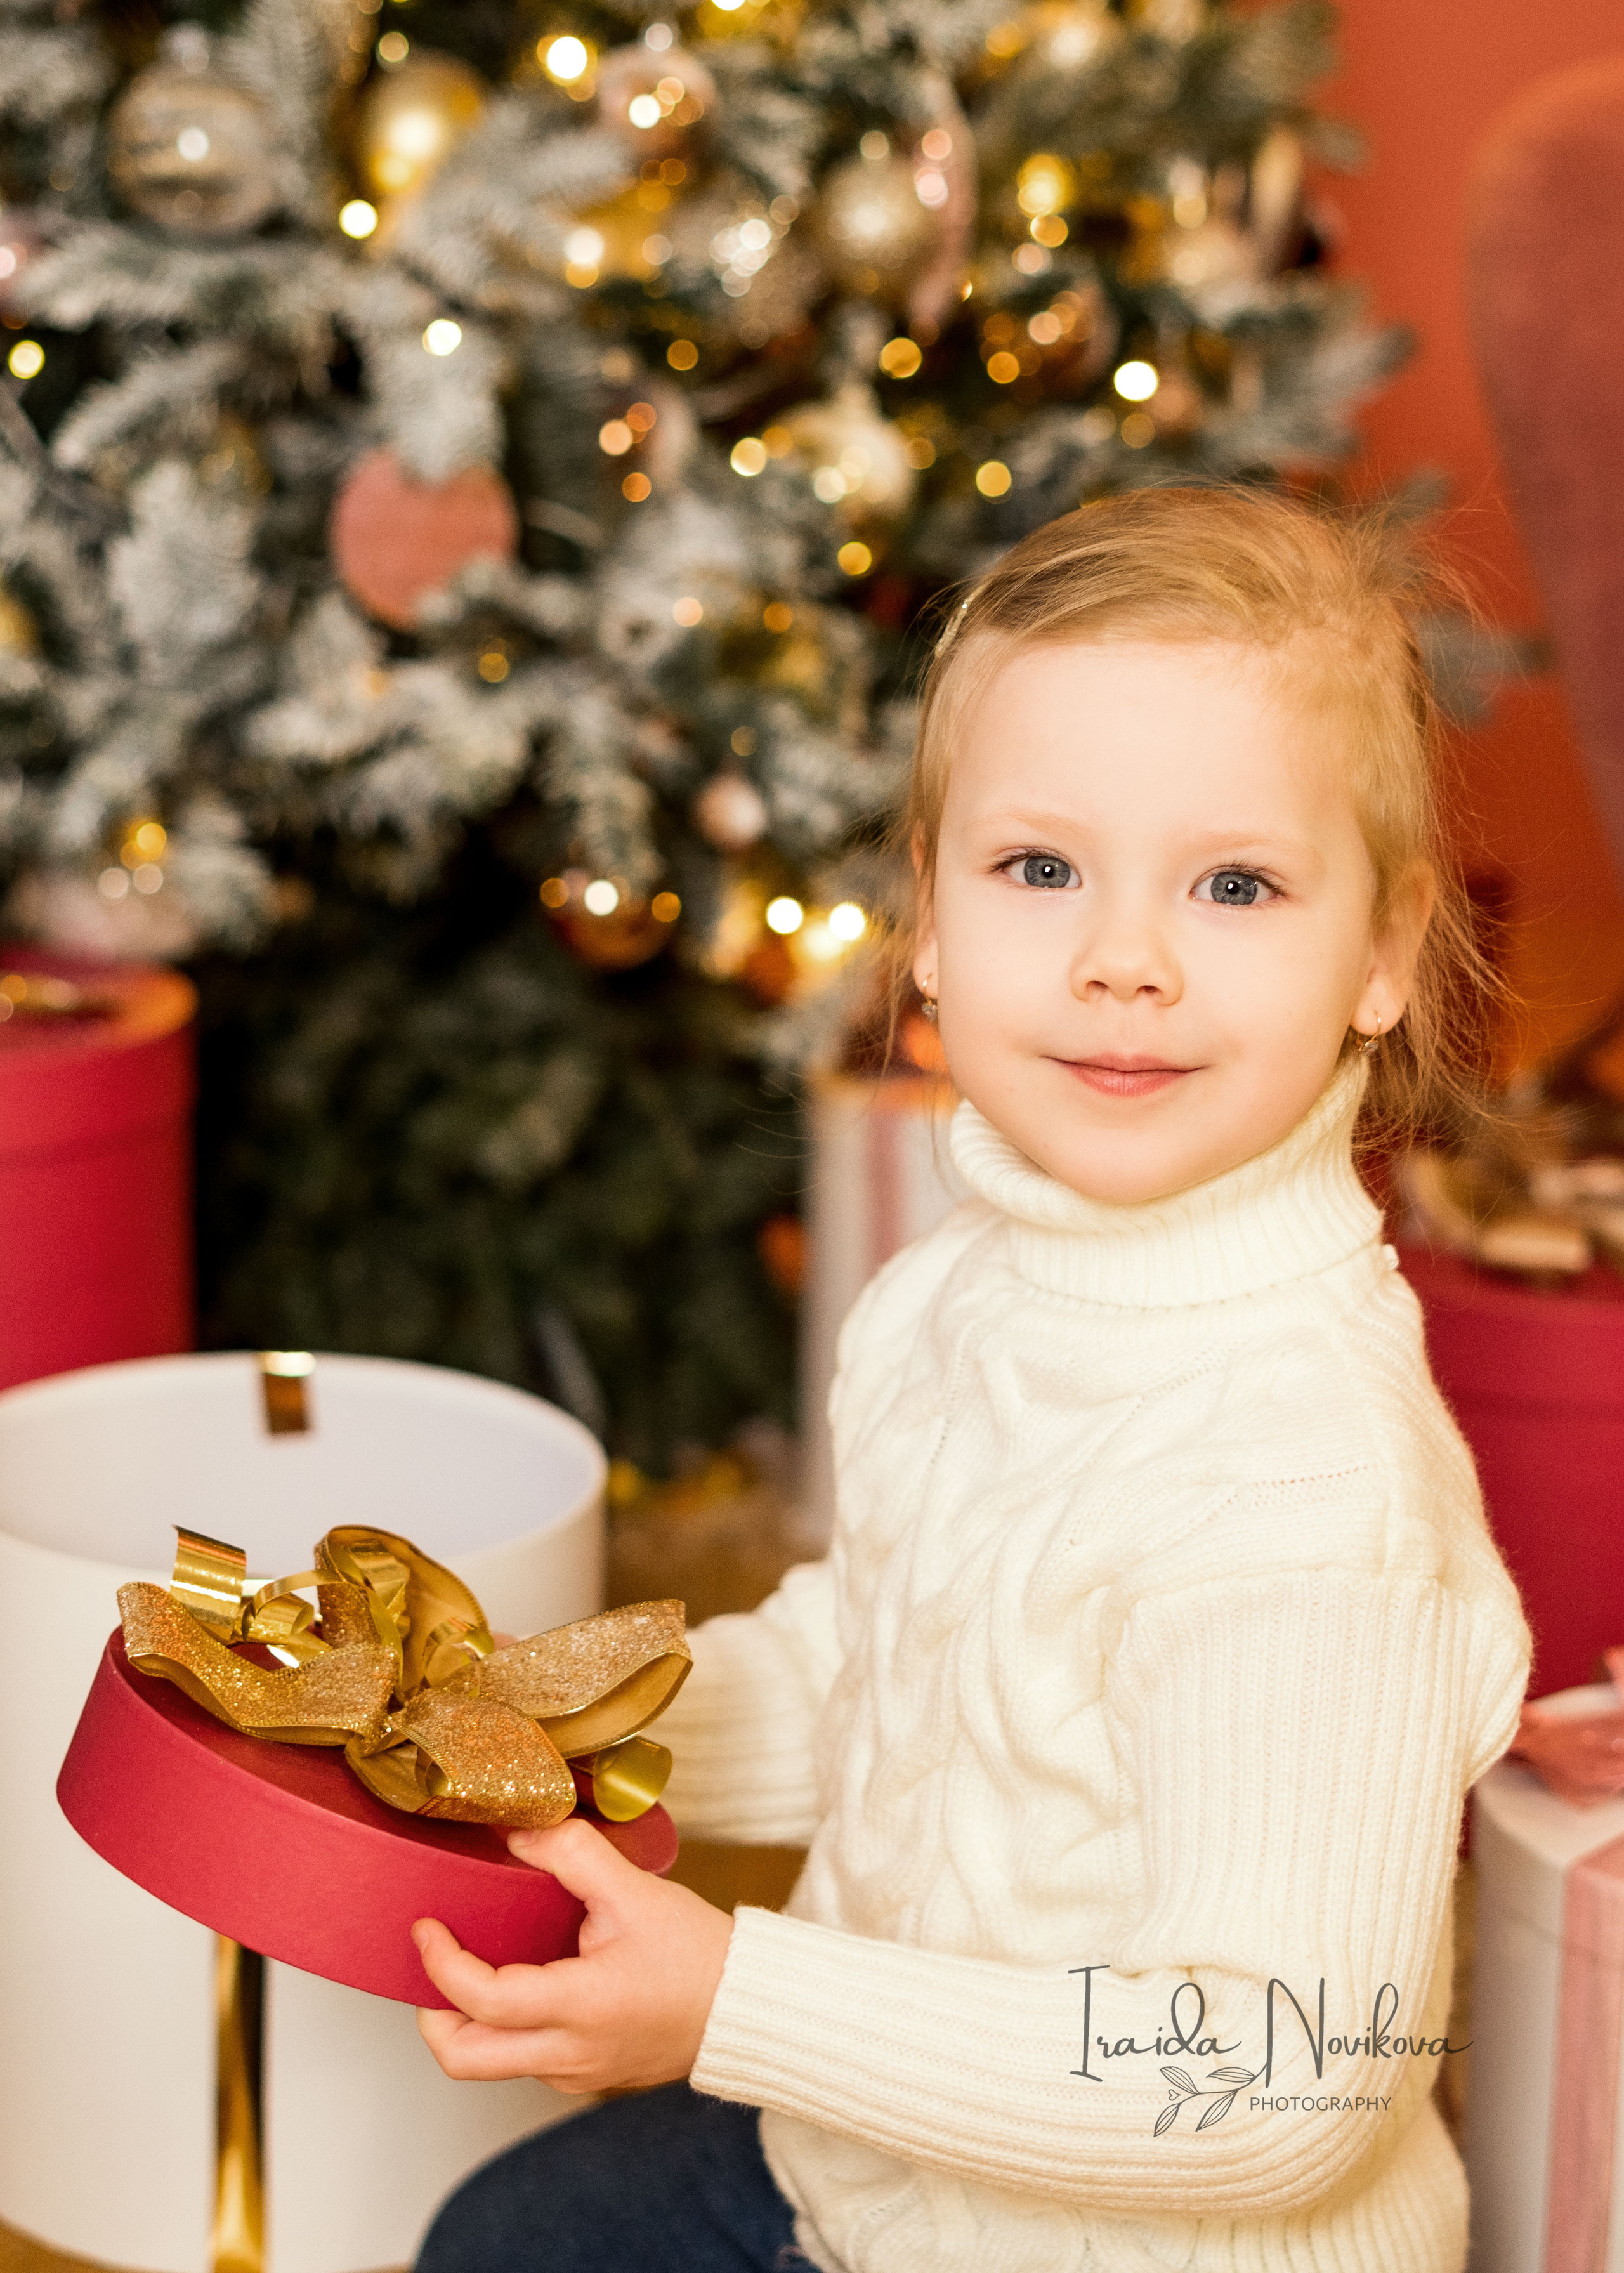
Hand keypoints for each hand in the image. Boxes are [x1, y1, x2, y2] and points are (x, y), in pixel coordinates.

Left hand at [413, 1816, 734, 2093]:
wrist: (744, 2007)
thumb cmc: (698, 1956)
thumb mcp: (635, 1891)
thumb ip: (574, 1853)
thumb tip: (519, 1833)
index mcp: (580, 2007)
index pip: (483, 1999)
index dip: (440, 1963)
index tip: (426, 1927)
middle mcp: (569, 2053)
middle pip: (464, 2058)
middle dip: (431, 2013)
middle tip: (434, 1962)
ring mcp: (575, 2073)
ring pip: (491, 2063)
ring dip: (468, 2019)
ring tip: (474, 1963)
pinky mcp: (586, 2076)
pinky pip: (525, 2060)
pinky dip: (505, 2027)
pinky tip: (523, 1981)